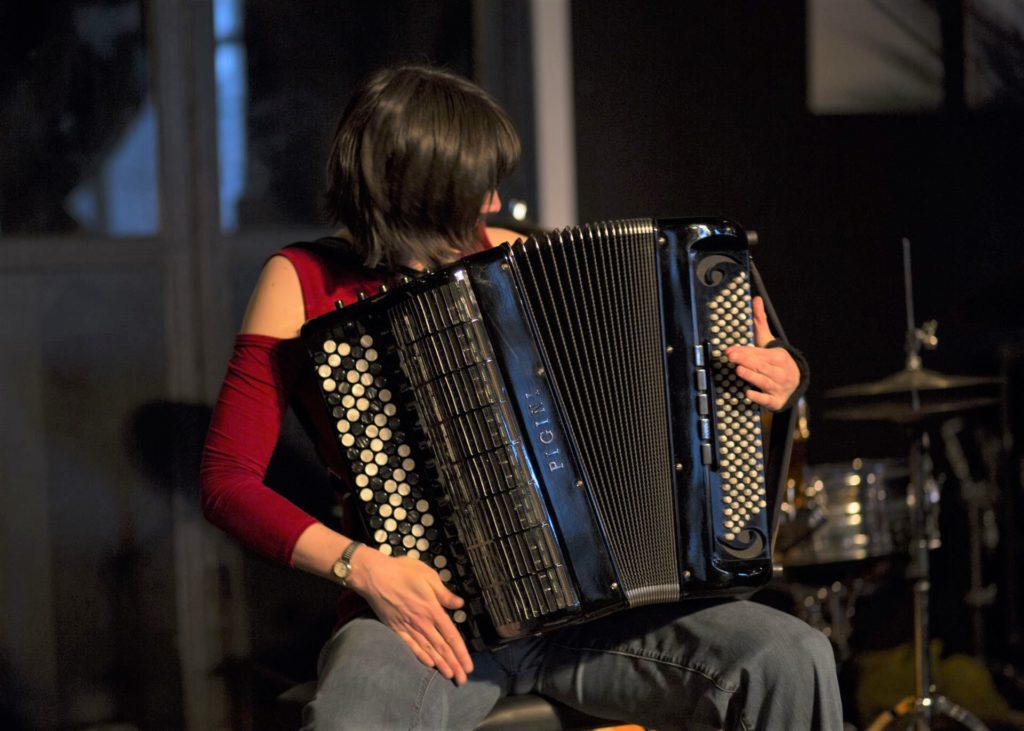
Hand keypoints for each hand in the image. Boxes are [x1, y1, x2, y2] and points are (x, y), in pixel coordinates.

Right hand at [348, 549, 472, 684]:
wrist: (374, 576)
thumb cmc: (401, 571)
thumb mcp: (428, 575)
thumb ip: (444, 593)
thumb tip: (459, 604)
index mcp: (432, 609)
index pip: (451, 636)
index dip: (461, 652)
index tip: (469, 665)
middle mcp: (422, 622)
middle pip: (441, 648)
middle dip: (454, 664)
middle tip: (462, 679)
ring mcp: (408, 627)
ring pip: (428, 650)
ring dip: (440, 664)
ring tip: (450, 676)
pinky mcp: (395, 628)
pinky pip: (410, 646)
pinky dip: (420, 656)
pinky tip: (428, 665)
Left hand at [724, 296, 799, 411]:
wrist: (794, 384)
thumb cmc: (775, 361)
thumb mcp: (769, 341)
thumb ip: (760, 321)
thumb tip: (756, 298)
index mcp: (778, 356)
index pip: (759, 353)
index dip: (744, 351)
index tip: (729, 350)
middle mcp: (780, 371)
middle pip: (761, 366)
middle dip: (746, 361)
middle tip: (731, 357)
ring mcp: (779, 387)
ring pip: (764, 381)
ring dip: (752, 376)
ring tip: (739, 370)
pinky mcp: (776, 401)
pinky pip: (767, 399)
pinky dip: (758, 397)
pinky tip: (748, 393)